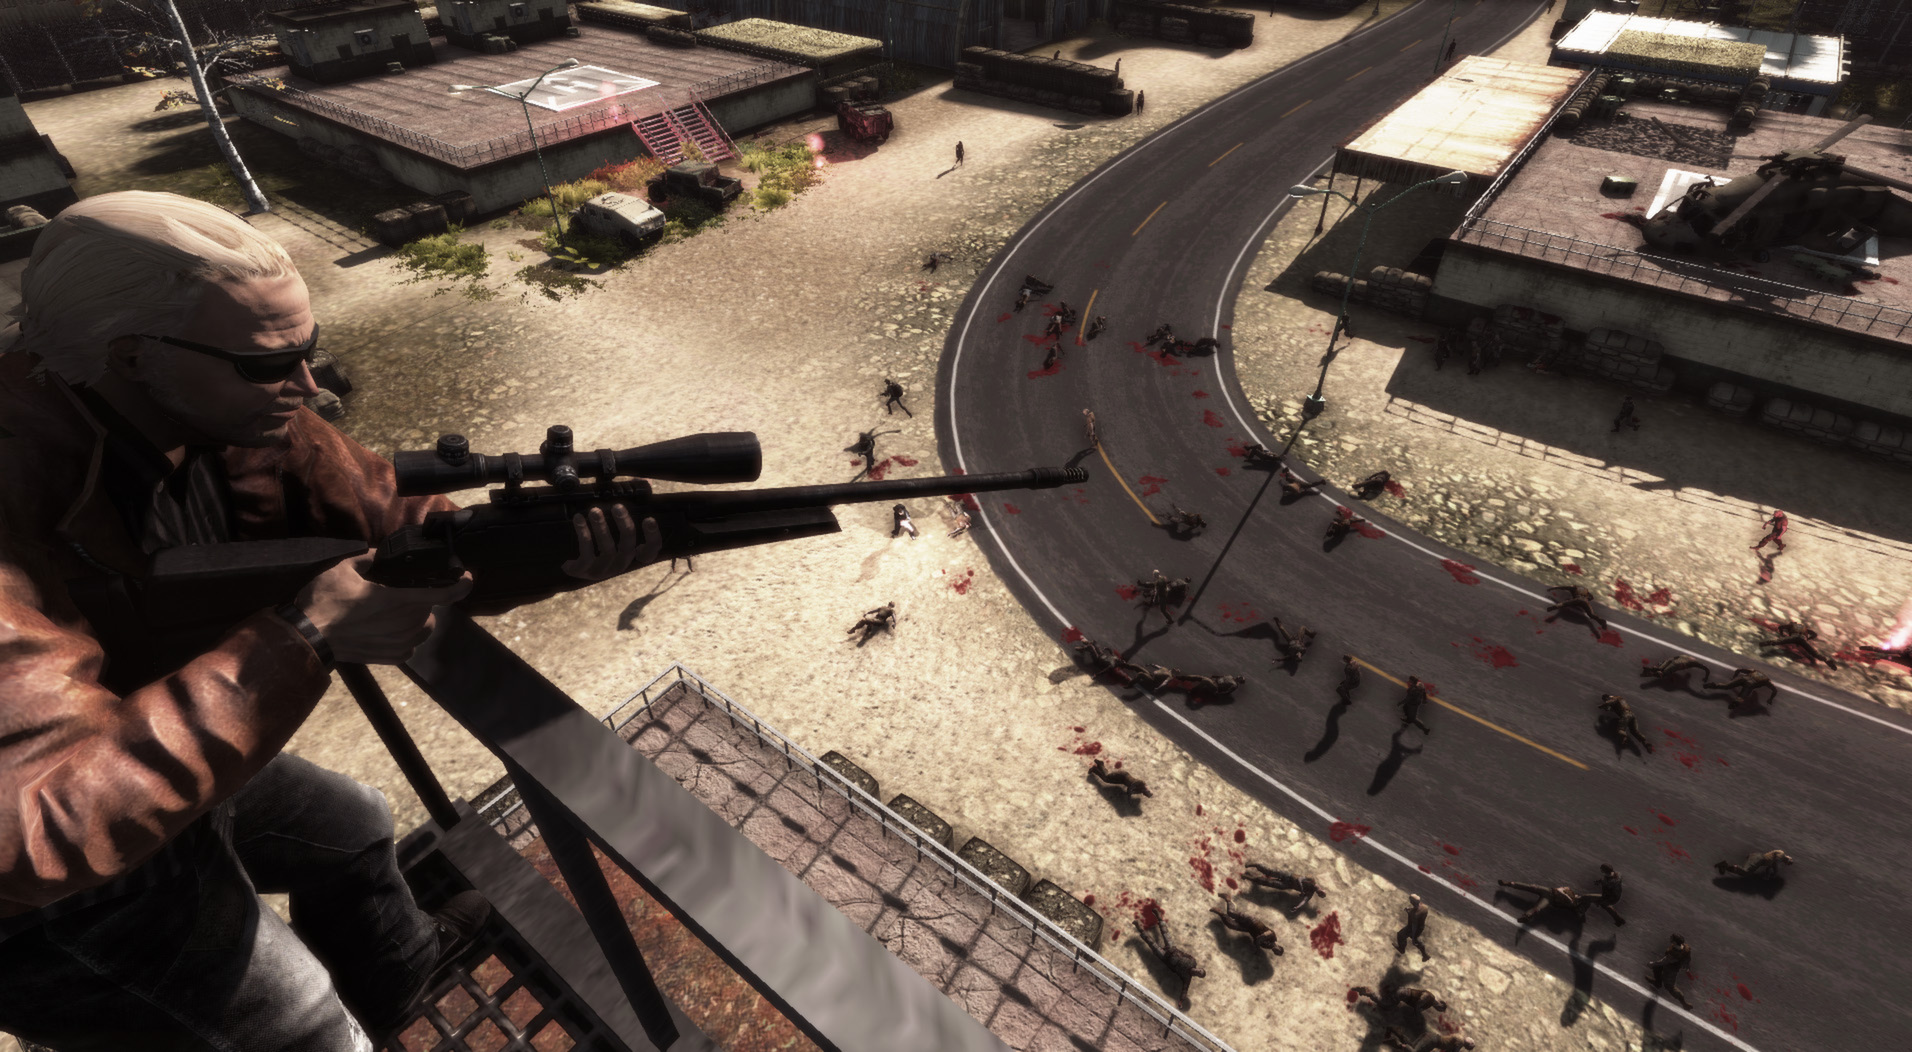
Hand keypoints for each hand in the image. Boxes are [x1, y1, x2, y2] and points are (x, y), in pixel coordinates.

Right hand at [294, 552, 472, 664]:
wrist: (306, 636)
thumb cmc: (323, 600)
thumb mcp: (344, 569)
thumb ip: (369, 559)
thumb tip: (380, 555)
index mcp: (395, 600)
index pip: (440, 595)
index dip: (459, 586)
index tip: (465, 577)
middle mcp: (402, 624)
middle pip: (430, 610)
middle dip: (422, 599)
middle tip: (401, 593)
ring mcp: (397, 644)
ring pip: (424, 630)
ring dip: (418, 619)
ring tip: (398, 612)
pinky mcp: (390, 659)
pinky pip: (411, 648)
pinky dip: (407, 639)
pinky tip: (390, 630)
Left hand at [562, 505, 659, 580]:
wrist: (568, 561)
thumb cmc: (597, 541)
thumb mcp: (613, 526)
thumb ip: (630, 505)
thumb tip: (647, 481)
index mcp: (629, 554)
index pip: (650, 552)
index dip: (652, 538)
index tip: (648, 518)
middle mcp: (620, 564)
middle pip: (628, 547)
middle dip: (624, 525)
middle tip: (617, 506)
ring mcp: (603, 570)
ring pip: (607, 549)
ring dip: (601, 527)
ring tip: (594, 510)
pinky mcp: (585, 571)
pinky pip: (587, 552)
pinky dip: (583, 533)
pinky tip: (578, 519)